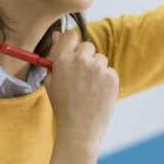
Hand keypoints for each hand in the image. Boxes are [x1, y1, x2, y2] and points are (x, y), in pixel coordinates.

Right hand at [44, 28, 118, 152]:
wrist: (79, 129)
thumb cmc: (63, 106)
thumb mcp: (52, 81)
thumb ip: (55, 57)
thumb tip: (57, 34)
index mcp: (62, 60)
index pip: (70, 35)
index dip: (72, 43)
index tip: (73, 52)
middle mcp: (80, 60)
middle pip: (87, 45)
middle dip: (86, 58)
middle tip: (82, 77)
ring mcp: (98, 68)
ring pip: (101, 59)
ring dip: (97, 69)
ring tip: (89, 89)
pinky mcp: (112, 77)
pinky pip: (110, 71)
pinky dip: (106, 81)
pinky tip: (98, 94)